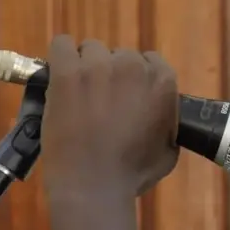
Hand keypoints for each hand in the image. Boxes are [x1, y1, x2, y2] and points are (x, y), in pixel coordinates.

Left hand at [40, 35, 179, 200]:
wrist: (92, 184)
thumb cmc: (133, 174)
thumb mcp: (168, 151)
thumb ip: (167, 124)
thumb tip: (161, 117)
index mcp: (162, 83)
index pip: (151, 61)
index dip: (138, 80)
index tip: (128, 96)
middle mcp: (133, 67)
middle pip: (122, 56)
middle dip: (114, 74)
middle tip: (103, 100)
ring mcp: (98, 67)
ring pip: (92, 50)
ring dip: (88, 67)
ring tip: (80, 92)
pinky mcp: (66, 72)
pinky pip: (62, 45)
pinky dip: (62, 56)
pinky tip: (61, 74)